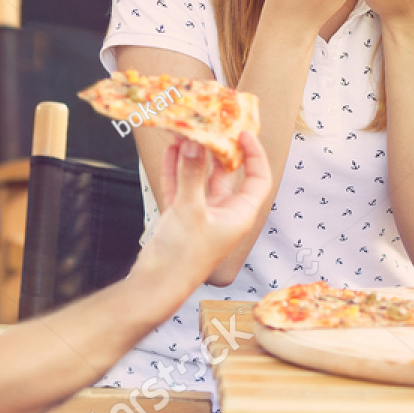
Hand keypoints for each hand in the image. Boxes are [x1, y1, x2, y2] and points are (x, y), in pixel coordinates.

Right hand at [130, 132, 271, 303]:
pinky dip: (177, 169)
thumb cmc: (182, 256)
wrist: (155, 285)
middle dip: (217, 150)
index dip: (254, 154)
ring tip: (186, 133)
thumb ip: (191, 174)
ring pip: (200, 178)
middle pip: (227, 174)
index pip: (258, 178)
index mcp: (240, 214)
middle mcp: (224, 213)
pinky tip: (172, 151)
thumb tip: (195, 144)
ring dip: (193, 157)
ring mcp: (202, 214)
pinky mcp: (181, 217)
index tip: (244, 133)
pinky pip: (181, 186)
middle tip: (210, 127)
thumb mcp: (189, 210)